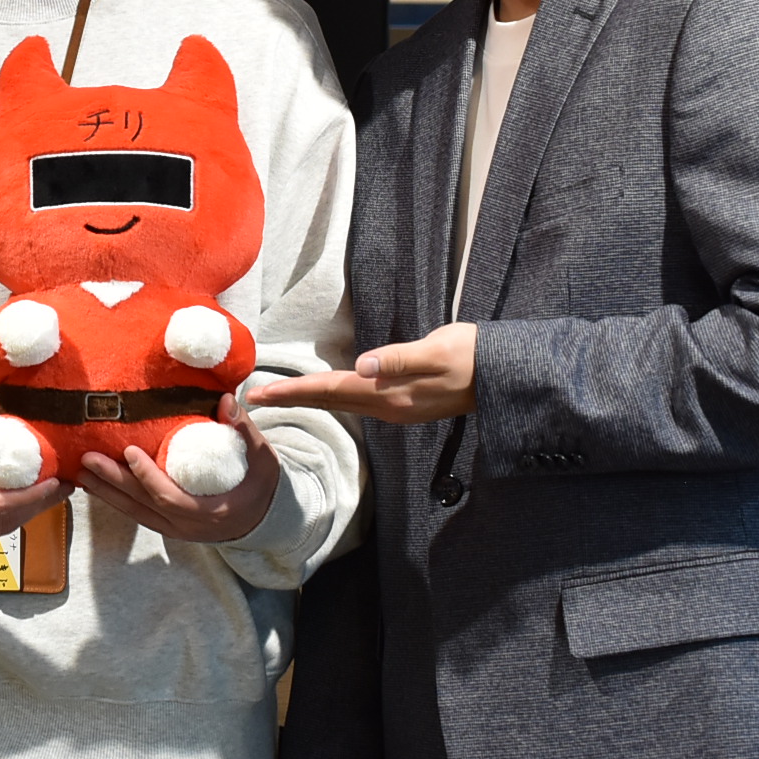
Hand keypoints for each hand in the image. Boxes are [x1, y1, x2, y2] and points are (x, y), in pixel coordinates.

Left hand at [76, 398, 280, 542]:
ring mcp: (176, 530)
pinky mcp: (167, 527)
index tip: (130, 452)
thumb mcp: (261, 458)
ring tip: (80, 472)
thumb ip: (243, 430)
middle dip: (113, 482)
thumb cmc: (261, 485)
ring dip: (106, 492)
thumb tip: (225, 400)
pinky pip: (136, 514)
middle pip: (143, 506)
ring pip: (134, 513)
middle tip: (88, 458)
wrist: (264, 519)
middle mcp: (188, 527)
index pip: (170, 499)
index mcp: (211, 511)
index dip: (148, 477)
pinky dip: (114, 499)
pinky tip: (95, 485)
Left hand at [249, 323, 477, 424]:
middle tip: (255, 398)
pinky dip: (334, 399)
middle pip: (330, 401)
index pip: (331, 391)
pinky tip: (327, 394)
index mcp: (390, 394)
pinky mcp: (405, 404)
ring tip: (281, 396)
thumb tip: (363, 364)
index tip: (260, 394)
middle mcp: (389, 407)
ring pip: (343, 404)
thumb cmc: (471, 355)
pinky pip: (358, 403)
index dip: (294, 391)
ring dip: (310, 399)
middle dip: (292, 399)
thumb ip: (398, 358)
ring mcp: (397, 409)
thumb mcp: (436, 350)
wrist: (503, 376)